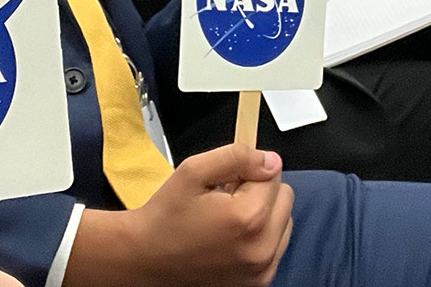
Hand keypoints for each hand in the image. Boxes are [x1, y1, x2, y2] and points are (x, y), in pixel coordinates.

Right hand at [64, 145, 293, 286]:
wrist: (146, 259)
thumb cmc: (165, 217)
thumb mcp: (193, 171)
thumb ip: (236, 156)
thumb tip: (270, 160)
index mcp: (248, 217)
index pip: (273, 174)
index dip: (248, 170)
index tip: (228, 179)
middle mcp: (262, 247)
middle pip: (284, 198)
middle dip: (260, 191)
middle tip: (227, 197)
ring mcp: (262, 269)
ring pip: (284, 222)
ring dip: (264, 215)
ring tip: (228, 219)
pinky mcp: (259, 282)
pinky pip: (276, 247)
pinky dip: (261, 238)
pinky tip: (232, 238)